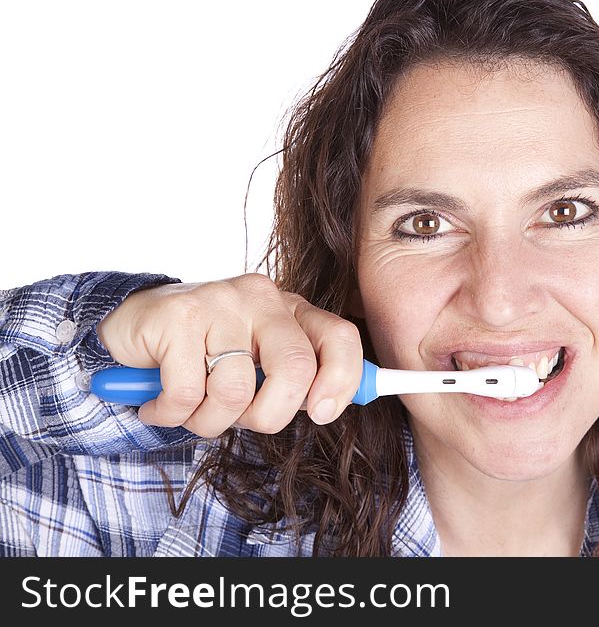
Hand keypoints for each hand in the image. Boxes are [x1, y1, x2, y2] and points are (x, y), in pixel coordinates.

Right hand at [96, 273, 362, 435]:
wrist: (133, 325)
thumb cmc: (205, 354)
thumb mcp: (258, 364)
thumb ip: (295, 379)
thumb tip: (329, 406)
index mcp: (291, 310)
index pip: (339, 338)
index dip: (341, 381)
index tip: (322, 413)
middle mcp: (262, 299)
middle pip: (294, 367)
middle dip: (270, 415)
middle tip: (244, 422)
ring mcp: (220, 303)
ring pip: (236, 390)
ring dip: (210, 421)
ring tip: (192, 410)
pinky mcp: (177, 316)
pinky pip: (186, 393)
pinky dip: (170, 414)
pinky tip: (159, 404)